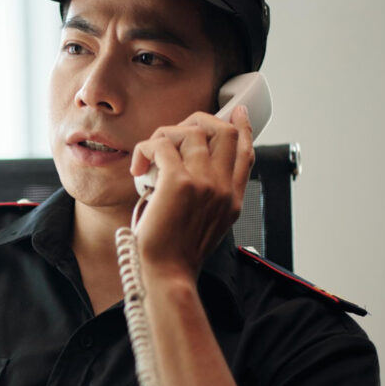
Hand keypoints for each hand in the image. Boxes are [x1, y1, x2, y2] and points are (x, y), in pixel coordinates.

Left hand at [129, 105, 254, 279]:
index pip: (246, 151)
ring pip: (190, 131)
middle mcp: (222, 187)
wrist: (167, 273)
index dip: (243, 127)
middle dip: (196, 121)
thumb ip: (210, 196)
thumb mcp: (208, 224)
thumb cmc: (177, 253)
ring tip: (149, 157)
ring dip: (164, 135)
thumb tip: (192, 173)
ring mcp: (204, 182)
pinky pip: (162, 144)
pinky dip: (145, 149)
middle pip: (223, 131)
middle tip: (171, 134)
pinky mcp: (178, 182)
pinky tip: (139, 167)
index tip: (238, 112)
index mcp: (232, 197)